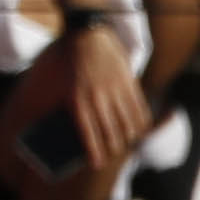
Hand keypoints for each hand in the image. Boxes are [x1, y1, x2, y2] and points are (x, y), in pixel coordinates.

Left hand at [65, 25, 150, 170]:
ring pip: (128, 125)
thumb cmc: (68, 63)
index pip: (89, 135)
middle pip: (111, 134)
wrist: (87, 35)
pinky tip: (138, 129)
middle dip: (113, 149)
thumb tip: (66, 132)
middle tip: (111, 154)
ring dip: (128, 138)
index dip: (95, 153)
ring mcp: (115, 91)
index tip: (97, 164)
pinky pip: (139, 111)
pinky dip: (140, 124)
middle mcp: (97, 97)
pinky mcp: (128, 84)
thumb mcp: (58, 85)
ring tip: (124, 142)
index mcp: (76, 100)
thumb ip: (63, 108)